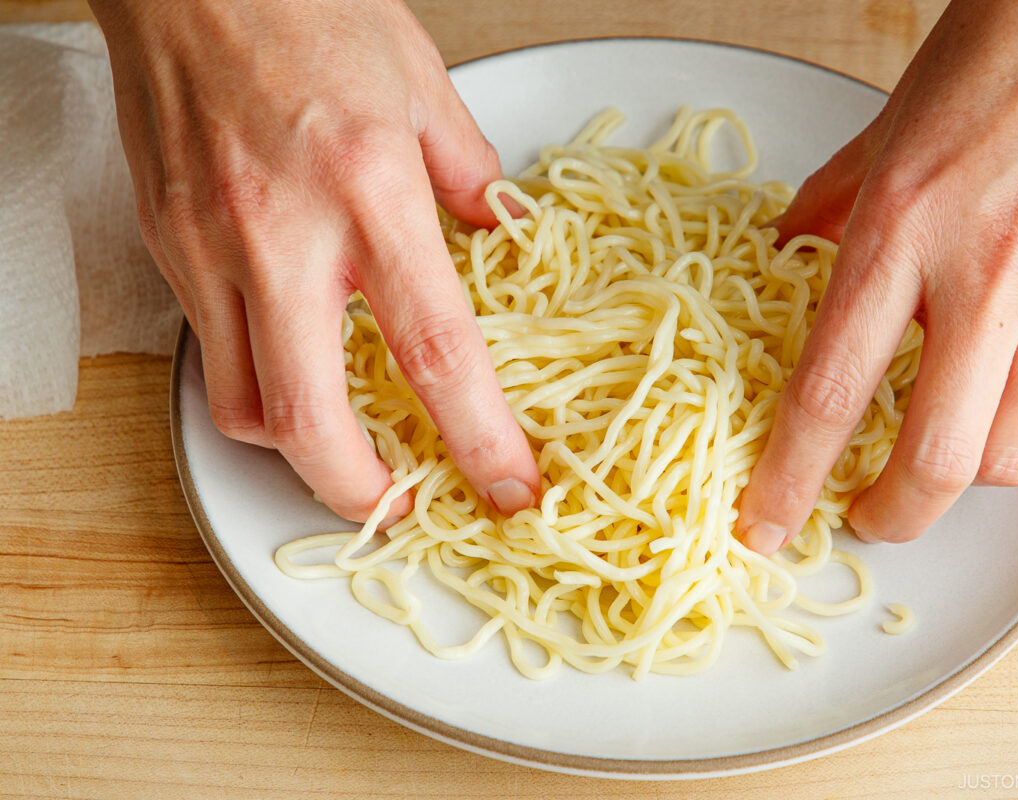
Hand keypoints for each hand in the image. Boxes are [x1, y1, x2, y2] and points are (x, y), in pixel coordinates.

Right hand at [90, 0, 539, 519]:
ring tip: (347, 440)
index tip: (510, 490)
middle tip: (404, 501)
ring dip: (300, 448)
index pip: (436, 351)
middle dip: (362, 491)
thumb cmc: (301, 5)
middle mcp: (282, 234)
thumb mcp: (420, 80)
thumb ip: (469, 172)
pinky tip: (296, 354)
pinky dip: (257, 378)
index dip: (480, 440)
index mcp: (371, 190)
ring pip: (241, 406)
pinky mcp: (165, 244)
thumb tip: (502, 231)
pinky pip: (209, 347)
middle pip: (310, 422)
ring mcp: (210, 246)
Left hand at [738, 0, 1017, 551]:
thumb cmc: (990, 64)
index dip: (789, 479)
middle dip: (893, 515)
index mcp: (901, 233)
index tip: (766, 526)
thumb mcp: (880, 142)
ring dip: (966, 471)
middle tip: (869, 513)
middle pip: (938, 464)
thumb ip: (826, 218)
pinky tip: (1011, 368)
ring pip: (1014, 454)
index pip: (830, 394)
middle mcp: (988, 277)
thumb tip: (786, 264)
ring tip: (943, 438)